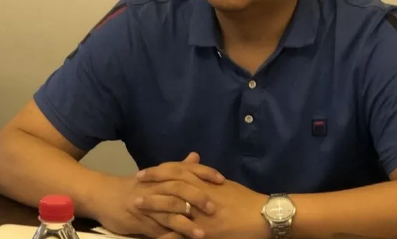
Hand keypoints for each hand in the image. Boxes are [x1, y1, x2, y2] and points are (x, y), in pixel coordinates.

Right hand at [89, 153, 224, 238]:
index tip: (222, 180)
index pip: (186, 170)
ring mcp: (147, 205)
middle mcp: (155, 187)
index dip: (204, 174)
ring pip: (168, 213)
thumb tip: (196, 156)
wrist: (104, 195)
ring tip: (202, 234)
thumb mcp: (156, 174)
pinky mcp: (139, 222)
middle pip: (179, 190)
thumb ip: (178, 167)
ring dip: (186, 224)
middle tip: (215, 208)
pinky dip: (169, 237)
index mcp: (162, 174)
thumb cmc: (135, 185)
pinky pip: (156, 231)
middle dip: (197, 199)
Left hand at [137, 167, 268, 238]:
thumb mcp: (223, 184)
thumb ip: (205, 176)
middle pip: (172, 185)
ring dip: (154, 206)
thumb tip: (193, 166)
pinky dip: (168, 234)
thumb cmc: (243, 199)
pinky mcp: (206, 232)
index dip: (159, 171)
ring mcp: (202, 214)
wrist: (261, 216)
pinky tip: (155, 236)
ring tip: (137, 205)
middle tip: (135, 185)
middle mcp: (201, 194)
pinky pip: (183, 233)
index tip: (144, 172)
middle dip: (152, 185)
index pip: (178, 171)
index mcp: (205, 182)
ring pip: (173, 206)